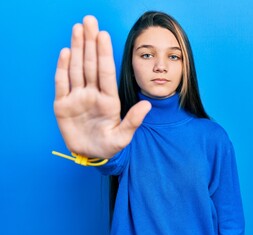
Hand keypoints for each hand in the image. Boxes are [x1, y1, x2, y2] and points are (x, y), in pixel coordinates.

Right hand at [54, 16, 150, 158]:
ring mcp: (77, 98)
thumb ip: (134, 121)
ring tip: (78, 29)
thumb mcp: (123, 136)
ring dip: (76, 49)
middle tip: (89, 21)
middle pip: (91, 64)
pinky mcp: (62, 105)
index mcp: (109, 100)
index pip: (106, 72)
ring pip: (77, 69)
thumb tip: (148, 105)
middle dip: (90, 42)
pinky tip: (65, 53)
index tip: (104, 35)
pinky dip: (62, 69)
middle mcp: (93, 94)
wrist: (91, 155)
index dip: (104, 54)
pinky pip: (62, 84)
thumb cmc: (110, 145)